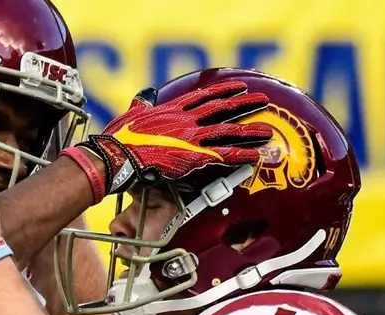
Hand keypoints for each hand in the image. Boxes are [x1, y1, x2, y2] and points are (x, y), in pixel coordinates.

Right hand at [64, 80, 274, 197]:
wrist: (117, 155)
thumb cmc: (118, 138)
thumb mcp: (129, 115)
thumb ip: (140, 106)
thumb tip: (141, 99)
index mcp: (172, 110)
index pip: (204, 96)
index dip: (223, 91)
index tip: (239, 88)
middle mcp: (187, 120)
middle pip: (222, 108)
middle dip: (245, 104)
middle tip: (262, 100)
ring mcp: (192, 137)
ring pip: (228, 132)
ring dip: (249, 131)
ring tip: (266, 131)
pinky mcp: (193, 157)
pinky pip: (224, 156)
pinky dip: (242, 156)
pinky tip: (256, 156)